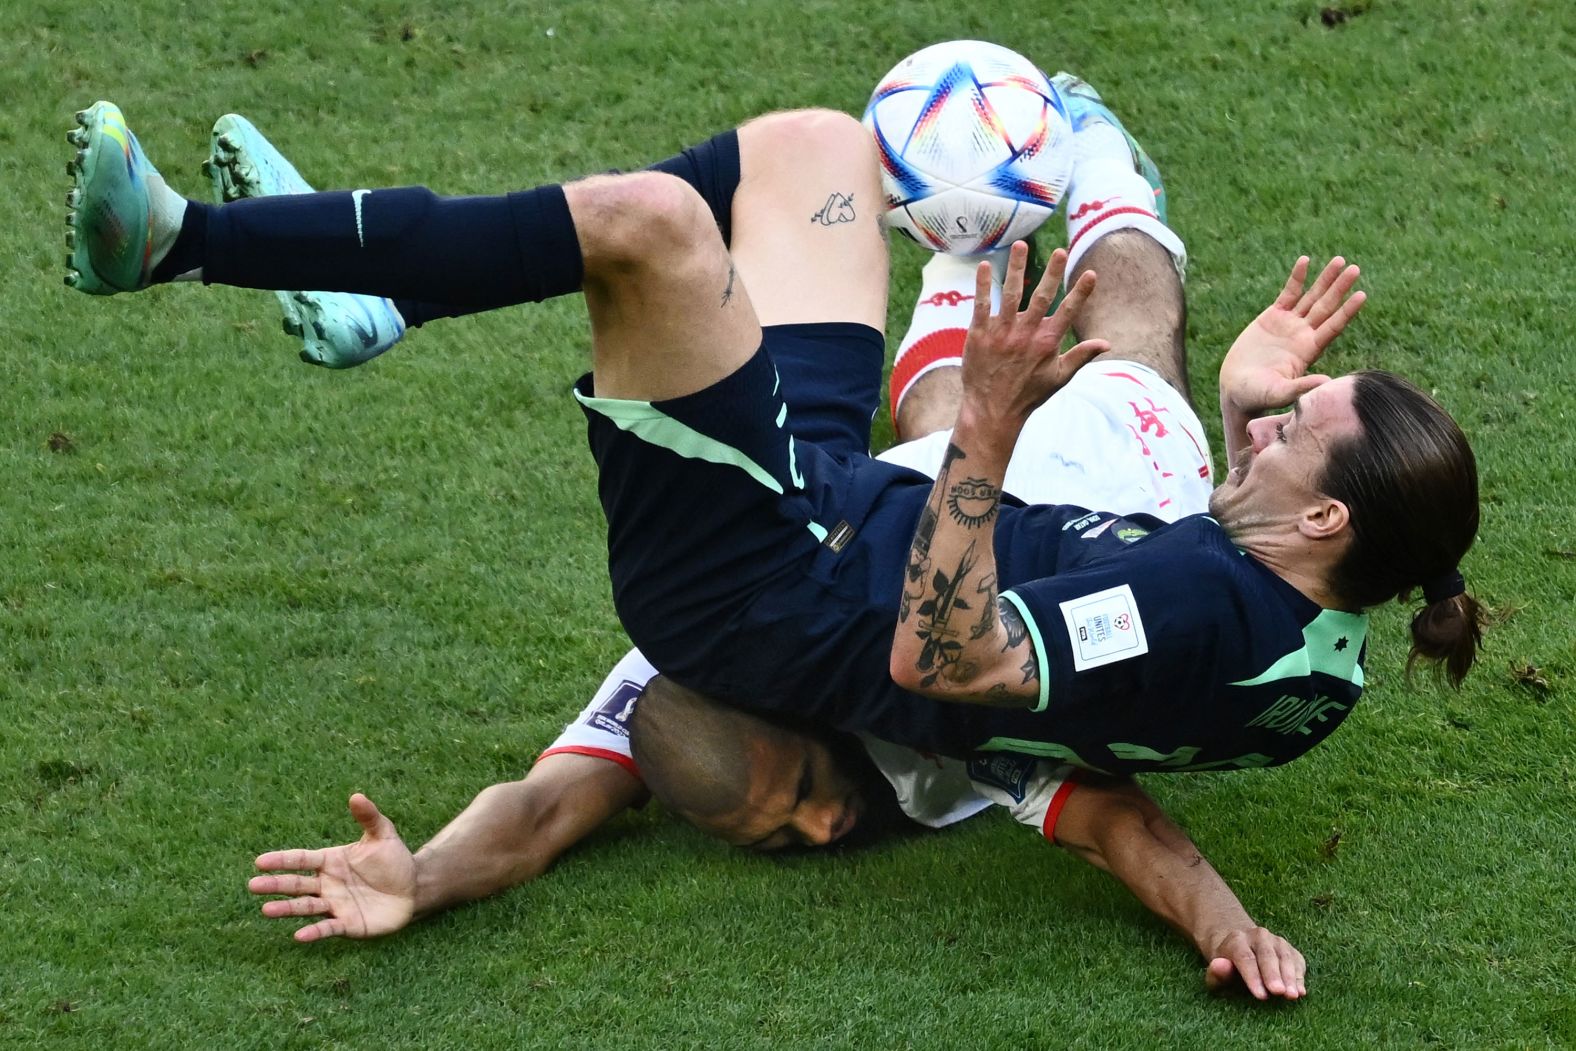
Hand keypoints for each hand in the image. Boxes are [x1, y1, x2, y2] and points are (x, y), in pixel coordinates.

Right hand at [249, 792, 417, 941]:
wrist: (413, 888)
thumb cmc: (394, 860)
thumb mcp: (383, 835)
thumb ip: (369, 817)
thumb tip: (356, 796)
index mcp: (330, 861)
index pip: (302, 859)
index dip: (282, 861)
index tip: (260, 862)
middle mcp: (327, 884)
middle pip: (297, 884)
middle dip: (276, 884)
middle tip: (253, 885)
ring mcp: (335, 905)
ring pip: (305, 907)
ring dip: (286, 909)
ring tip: (266, 909)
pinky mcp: (347, 924)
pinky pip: (327, 928)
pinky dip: (314, 931)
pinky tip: (298, 936)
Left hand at [959, 243, 1108, 438]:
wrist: (993, 410)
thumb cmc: (1028, 394)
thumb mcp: (1059, 377)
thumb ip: (1081, 355)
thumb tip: (1107, 343)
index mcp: (1047, 342)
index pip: (1068, 311)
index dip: (1080, 292)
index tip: (1091, 273)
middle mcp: (1026, 334)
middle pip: (1041, 296)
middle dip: (1053, 273)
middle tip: (1061, 251)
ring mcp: (1002, 332)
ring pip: (1011, 294)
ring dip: (1018, 268)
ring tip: (1021, 245)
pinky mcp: (979, 334)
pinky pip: (981, 304)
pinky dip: (984, 285)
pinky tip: (986, 265)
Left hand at [1204, 927, 1306, 1000]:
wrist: (1240, 947)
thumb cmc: (1227, 967)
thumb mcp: (1216, 971)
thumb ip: (1216, 972)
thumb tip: (1221, 965)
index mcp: (1236, 940)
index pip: (1245, 958)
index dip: (1253, 977)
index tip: (1260, 995)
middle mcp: (1258, 936)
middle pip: (1266, 955)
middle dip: (1273, 974)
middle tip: (1278, 992)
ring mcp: (1276, 941)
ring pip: (1284, 956)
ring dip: (1289, 976)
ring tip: (1292, 995)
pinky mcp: (1290, 949)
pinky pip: (1297, 961)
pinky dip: (1299, 976)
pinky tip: (1300, 991)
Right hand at [1220, 256, 1365, 417]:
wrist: (1237, 389)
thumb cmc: (1258, 396)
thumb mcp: (1279, 393)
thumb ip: (1301, 387)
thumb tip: (1327, 382)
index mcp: (1309, 350)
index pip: (1333, 327)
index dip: (1347, 311)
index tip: (1361, 295)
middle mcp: (1303, 335)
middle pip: (1326, 307)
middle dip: (1339, 288)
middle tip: (1355, 269)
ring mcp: (1289, 324)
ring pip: (1311, 297)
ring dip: (1324, 279)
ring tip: (1338, 260)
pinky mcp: (1272, 317)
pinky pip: (1288, 294)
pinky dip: (1297, 278)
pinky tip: (1305, 261)